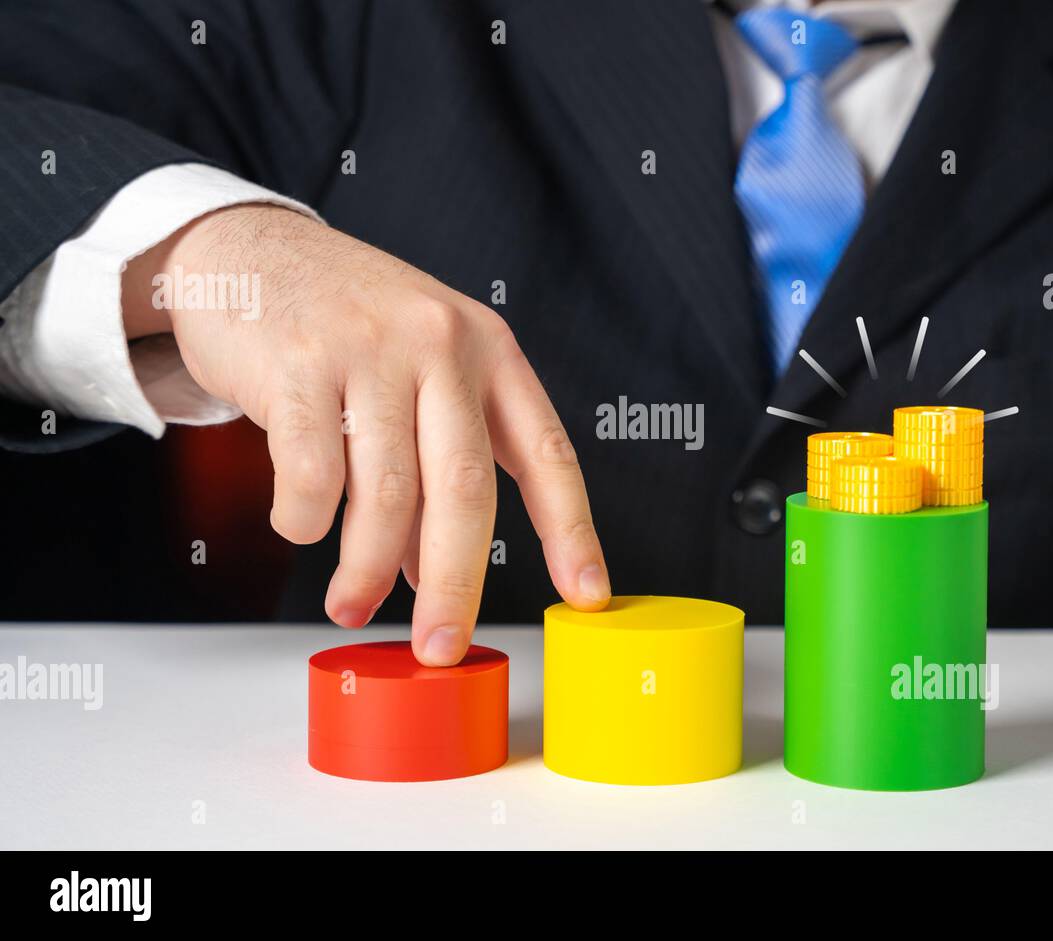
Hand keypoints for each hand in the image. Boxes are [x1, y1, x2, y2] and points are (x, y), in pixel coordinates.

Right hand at [123, 204, 610, 663]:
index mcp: (490, 352)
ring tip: (352, 606)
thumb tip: (432, 572)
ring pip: (385, 493)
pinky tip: (301, 526)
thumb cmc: (348, 329)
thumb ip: (436, 467)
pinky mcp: (297, 361)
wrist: (250, 250)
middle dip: (457, 583)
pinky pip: (310, 474)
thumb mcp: (417, 379)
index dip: (573, 531)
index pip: (548, 453)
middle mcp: (442, 345)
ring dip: (368, 569)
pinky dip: (304, 522)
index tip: (588, 596)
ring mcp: (371, 348)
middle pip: (466, 490)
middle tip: (440, 646)